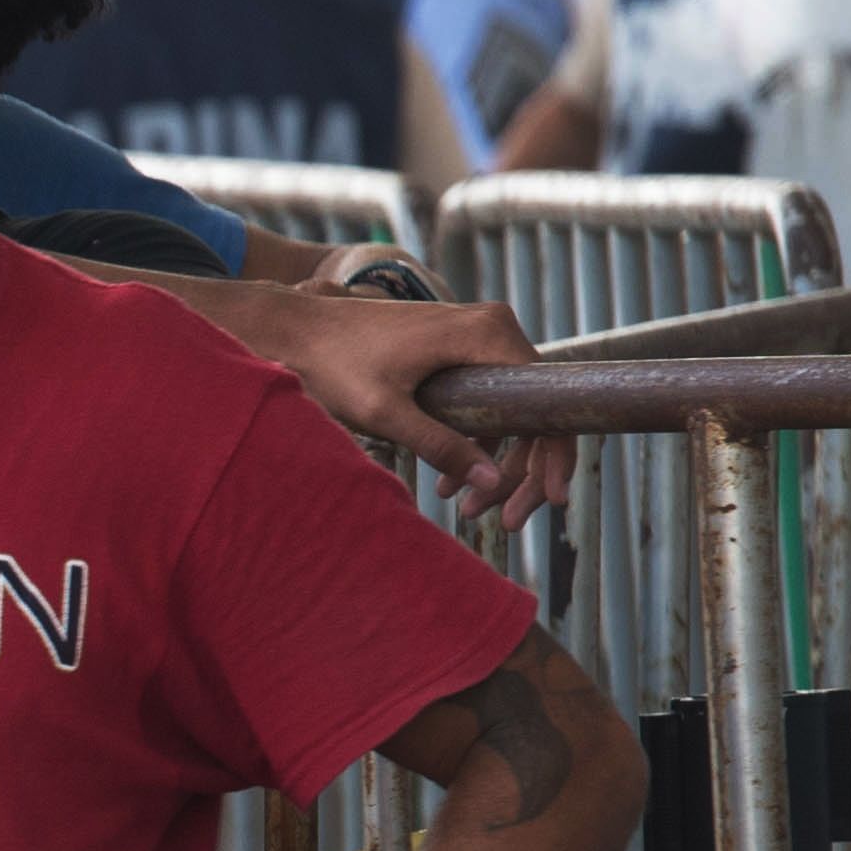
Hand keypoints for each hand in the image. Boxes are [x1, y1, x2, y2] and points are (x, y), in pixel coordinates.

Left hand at [262, 285, 571, 525]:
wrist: (295, 329)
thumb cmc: (333, 364)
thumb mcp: (385, 412)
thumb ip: (439, 445)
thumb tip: (489, 483)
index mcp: (485, 336)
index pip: (547, 405)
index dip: (554, 457)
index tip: (553, 500)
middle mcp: (493, 327)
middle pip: (536, 410)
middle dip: (522, 472)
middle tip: (509, 522)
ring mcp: (477, 335)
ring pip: (512, 409)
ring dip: (496, 462)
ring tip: (467, 511)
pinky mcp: (459, 348)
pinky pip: (487, 399)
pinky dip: (474, 440)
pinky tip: (448, 484)